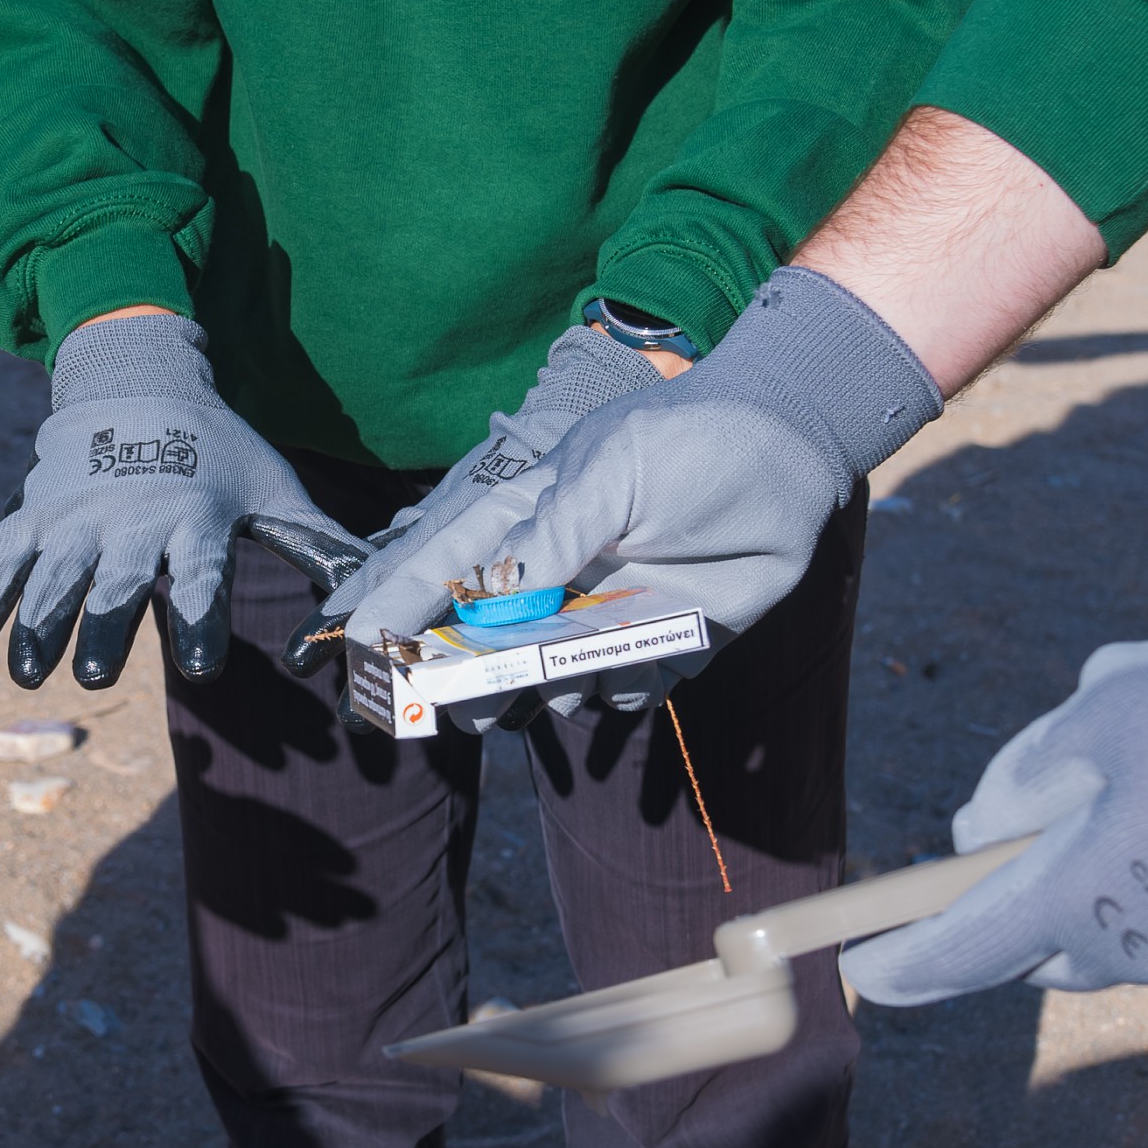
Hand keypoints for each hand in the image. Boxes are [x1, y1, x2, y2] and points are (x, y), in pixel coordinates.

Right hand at [0, 314, 366, 687]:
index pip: (201, 575)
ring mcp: (74, 513)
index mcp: (195, 516)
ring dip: (37, 626)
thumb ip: (319, 549)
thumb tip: (371, 602)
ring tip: (29, 673)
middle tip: (98, 678)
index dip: (201, 619)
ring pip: (50, 575)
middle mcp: (131, 515)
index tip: (202, 667)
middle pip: (115, 579)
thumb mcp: (273, 489)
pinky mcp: (31, 512)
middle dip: (104, 628)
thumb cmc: (220, 453)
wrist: (140, 378)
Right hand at [341, 268, 940, 707]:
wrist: (794, 451)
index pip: (437, 569)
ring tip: (564, 676)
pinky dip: (629, 685)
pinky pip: (623, 693)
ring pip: (543, 683)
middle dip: (462, 682)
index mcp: (521, 522)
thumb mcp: (615, 472)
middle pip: (477, 646)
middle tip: (466, 706)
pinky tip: (656, 652)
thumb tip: (492, 604)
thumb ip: (552, 536)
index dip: (389, 607)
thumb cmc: (692, 440)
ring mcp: (600, 615)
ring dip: (544, 692)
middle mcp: (550, 576)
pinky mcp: (657, 647)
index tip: (352, 647)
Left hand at [842, 594, 1147, 1006]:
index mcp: (1081, 893)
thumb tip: (983, 825)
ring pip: (1134, 944)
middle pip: (1048, 948)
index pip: (964, 947)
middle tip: (1033, 841)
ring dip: (1122, 894)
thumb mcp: (1108, 704)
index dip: (905, 963)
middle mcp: (1145, 951)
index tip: (864, 974)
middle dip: (1024, 907)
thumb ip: (1030, 769)